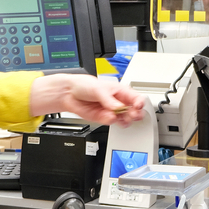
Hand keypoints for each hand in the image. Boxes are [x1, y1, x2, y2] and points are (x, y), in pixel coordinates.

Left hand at [30, 74, 144, 125]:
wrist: (69, 94)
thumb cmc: (84, 85)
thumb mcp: (99, 89)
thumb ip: (109, 100)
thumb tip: (118, 108)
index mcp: (121, 91)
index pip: (136, 98)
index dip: (139, 103)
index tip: (138, 106)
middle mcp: (118, 102)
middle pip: (134, 111)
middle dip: (135, 114)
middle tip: (132, 115)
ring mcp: (112, 111)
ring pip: (125, 119)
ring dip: (125, 120)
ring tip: (121, 118)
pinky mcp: (104, 119)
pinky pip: (112, 123)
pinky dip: (111, 121)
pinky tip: (109, 117)